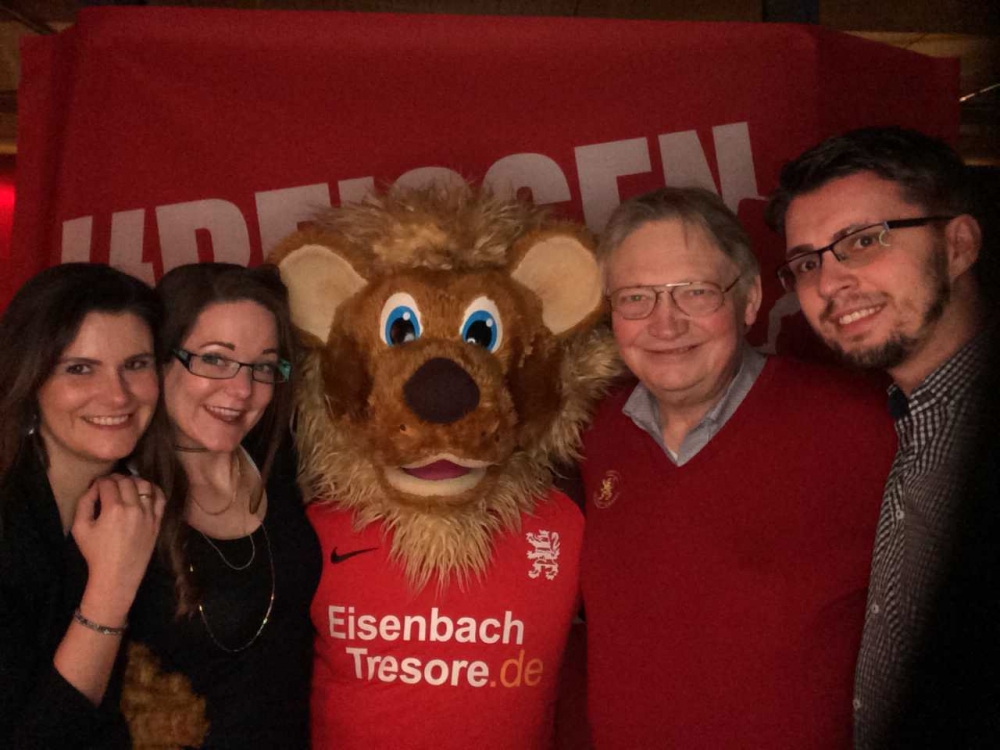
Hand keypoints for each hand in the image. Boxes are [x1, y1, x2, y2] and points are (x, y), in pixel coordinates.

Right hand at [72, 474, 165, 626]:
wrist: (117, 575)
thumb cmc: (96, 553)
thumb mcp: (80, 528)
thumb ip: (85, 503)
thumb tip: (94, 487)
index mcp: (114, 509)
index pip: (108, 483)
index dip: (101, 481)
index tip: (97, 485)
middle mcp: (134, 509)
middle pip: (127, 481)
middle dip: (116, 479)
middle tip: (109, 484)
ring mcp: (149, 515)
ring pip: (145, 485)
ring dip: (134, 481)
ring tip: (126, 486)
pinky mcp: (158, 522)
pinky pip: (160, 498)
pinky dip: (153, 490)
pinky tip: (145, 490)